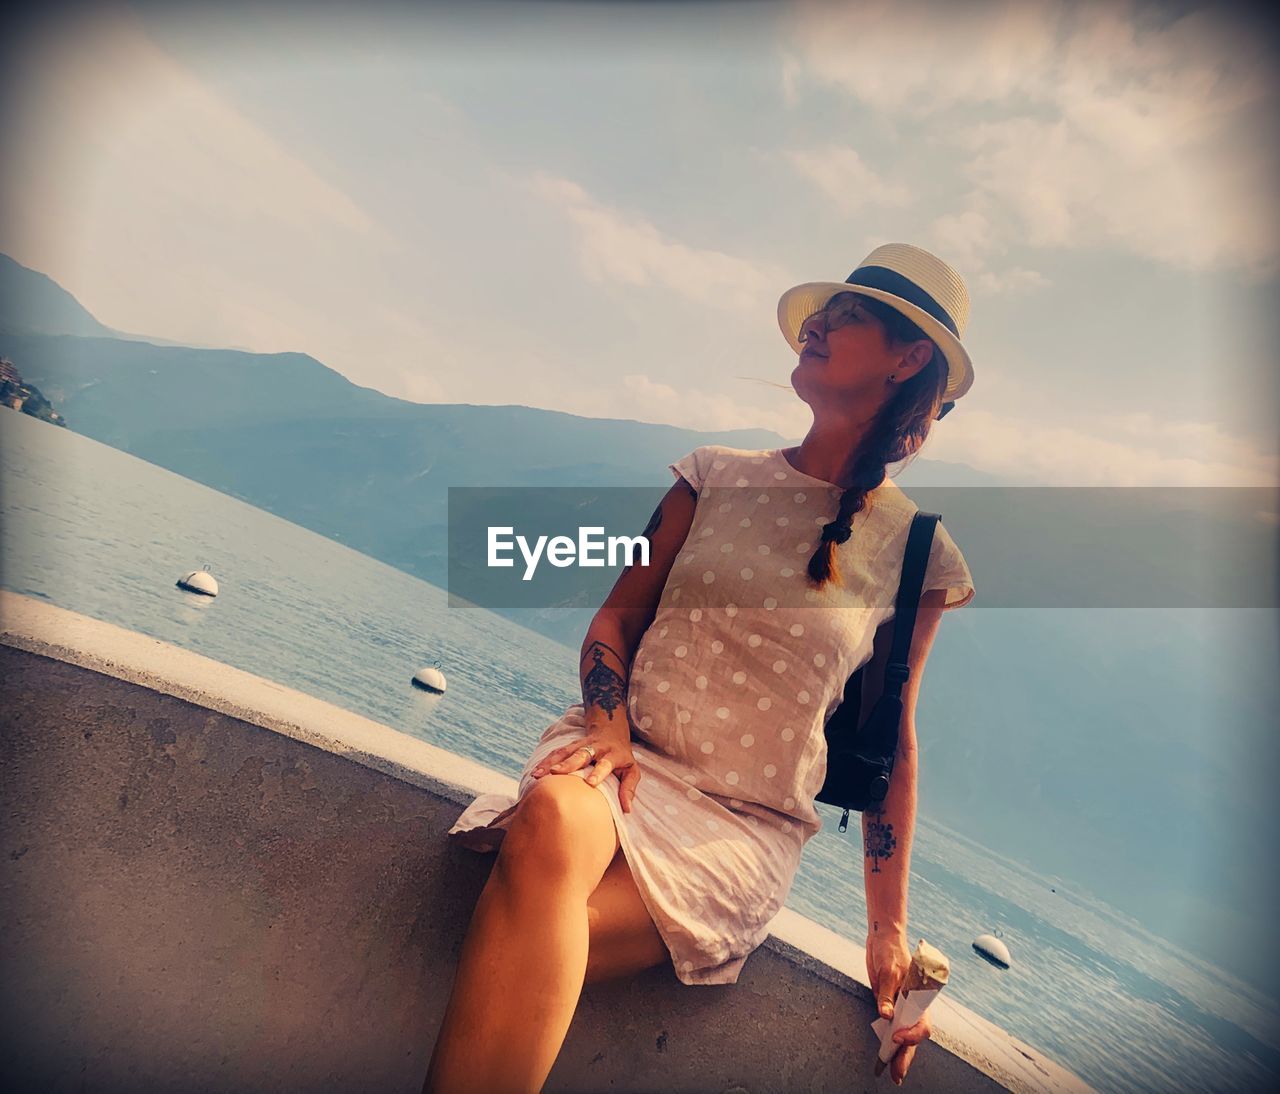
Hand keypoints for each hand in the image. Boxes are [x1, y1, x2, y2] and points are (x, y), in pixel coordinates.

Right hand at [531, 730, 641, 812]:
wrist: (610, 729)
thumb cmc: (621, 757)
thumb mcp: (632, 770)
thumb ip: (629, 789)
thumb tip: (627, 810)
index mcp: (613, 754)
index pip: (606, 763)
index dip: (598, 772)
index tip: (591, 783)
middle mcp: (596, 747)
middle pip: (582, 754)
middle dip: (568, 763)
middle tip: (556, 772)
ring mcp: (581, 745)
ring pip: (565, 751)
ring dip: (551, 762)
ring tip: (538, 774)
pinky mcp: (570, 745)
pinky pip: (557, 752)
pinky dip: (546, 761)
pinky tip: (536, 772)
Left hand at [866, 930, 931, 1084]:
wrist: (882, 938)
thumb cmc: (890, 951)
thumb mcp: (888, 971)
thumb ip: (887, 995)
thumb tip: (886, 1015)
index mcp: (918, 997)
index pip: (921, 1024)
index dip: (910, 1035)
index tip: (895, 1037)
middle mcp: (912, 1004)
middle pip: (912, 1035)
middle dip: (906, 1055)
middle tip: (897, 1074)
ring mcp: (901, 1005)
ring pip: (903, 1034)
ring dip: (898, 1053)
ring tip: (892, 1071)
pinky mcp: (889, 1003)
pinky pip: (891, 1026)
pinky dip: (888, 1040)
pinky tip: (886, 1053)